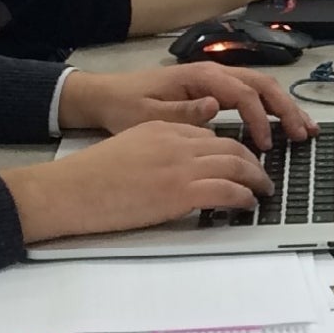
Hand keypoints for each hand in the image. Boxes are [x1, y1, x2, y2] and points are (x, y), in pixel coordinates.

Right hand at [4, 122, 272, 242]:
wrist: (70, 190)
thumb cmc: (91, 177)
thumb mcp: (130, 148)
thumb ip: (159, 149)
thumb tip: (178, 168)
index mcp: (163, 128)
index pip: (210, 135)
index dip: (232, 150)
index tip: (241, 163)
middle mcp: (177, 142)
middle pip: (231, 147)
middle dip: (253, 162)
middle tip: (263, 177)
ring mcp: (181, 166)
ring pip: (236, 165)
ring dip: (256, 180)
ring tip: (263, 192)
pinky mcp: (181, 192)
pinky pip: (227, 191)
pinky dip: (244, 197)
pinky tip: (248, 204)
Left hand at [59, 64, 311, 149]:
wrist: (106, 95)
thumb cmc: (125, 106)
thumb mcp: (149, 115)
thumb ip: (185, 112)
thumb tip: (217, 106)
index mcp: (201, 76)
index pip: (244, 95)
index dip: (260, 119)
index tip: (267, 146)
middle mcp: (214, 72)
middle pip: (262, 85)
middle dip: (287, 109)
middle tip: (304, 135)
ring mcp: (216, 80)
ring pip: (261, 88)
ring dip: (285, 107)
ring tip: (305, 129)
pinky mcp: (214, 89)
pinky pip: (251, 94)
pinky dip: (271, 108)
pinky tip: (281, 124)